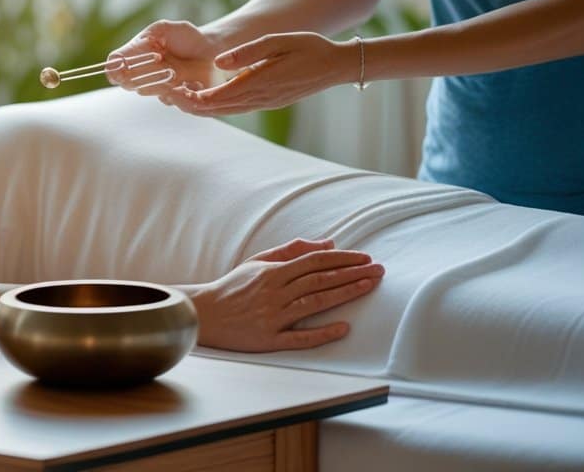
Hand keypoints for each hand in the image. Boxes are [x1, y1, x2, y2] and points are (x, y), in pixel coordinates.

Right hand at [106, 19, 219, 95]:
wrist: (214, 50)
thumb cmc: (187, 36)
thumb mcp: (163, 30)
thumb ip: (141, 41)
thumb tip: (115, 59)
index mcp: (135, 56)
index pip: (113, 67)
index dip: (115, 69)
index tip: (124, 65)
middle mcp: (142, 74)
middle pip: (126, 81)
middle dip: (141, 71)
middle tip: (159, 60)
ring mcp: (157, 88)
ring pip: (145, 90)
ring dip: (158, 81)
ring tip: (176, 70)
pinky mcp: (173, 99)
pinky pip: (165, 99)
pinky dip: (176, 89)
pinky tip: (189, 80)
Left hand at [156, 32, 355, 115]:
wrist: (336, 66)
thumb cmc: (309, 48)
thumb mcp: (279, 41)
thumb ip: (248, 51)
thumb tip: (219, 60)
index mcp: (259, 83)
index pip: (217, 96)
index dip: (192, 97)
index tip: (171, 91)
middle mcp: (259, 98)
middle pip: (216, 108)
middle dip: (189, 103)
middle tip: (165, 96)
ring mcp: (264, 103)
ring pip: (224, 111)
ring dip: (200, 107)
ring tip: (176, 98)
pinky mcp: (267, 102)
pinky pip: (235, 108)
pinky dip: (216, 106)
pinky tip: (202, 99)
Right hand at [192, 238, 383, 351]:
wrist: (204, 313)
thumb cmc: (234, 287)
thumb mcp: (258, 262)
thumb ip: (291, 251)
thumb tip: (327, 244)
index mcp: (272, 271)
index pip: (314, 261)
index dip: (342, 258)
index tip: (365, 258)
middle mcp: (274, 292)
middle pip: (320, 279)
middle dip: (352, 273)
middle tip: (379, 270)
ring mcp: (273, 316)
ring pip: (315, 303)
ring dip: (344, 294)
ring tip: (369, 287)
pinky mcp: (269, 339)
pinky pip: (299, 337)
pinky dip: (322, 332)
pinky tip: (344, 328)